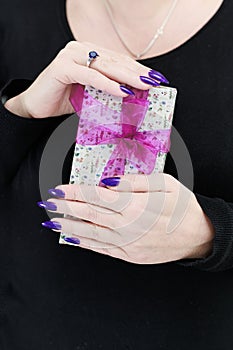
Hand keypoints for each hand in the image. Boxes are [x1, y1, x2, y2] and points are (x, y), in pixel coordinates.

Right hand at [4, 41, 165, 118]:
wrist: (35, 107)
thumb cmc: (63, 100)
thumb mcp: (91, 94)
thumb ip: (108, 90)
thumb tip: (133, 96)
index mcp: (88, 52)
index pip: (118, 60)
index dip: (137, 69)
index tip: (155, 78)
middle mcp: (80, 49)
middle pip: (115, 61)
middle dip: (137, 72)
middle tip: (155, 81)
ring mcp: (70, 56)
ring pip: (105, 66)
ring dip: (127, 76)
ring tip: (144, 85)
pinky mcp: (62, 67)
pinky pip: (90, 76)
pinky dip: (107, 84)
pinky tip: (122, 91)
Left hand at [39, 173, 214, 264]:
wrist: (198, 236)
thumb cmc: (183, 207)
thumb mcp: (165, 184)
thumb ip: (136, 183)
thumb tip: (109, 183)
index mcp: (137, 206)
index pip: (98, 197)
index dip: (76, 193)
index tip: (59, 189)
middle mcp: (129, 227)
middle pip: (90, 215)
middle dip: (66, 208)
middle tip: (47, 203)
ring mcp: (128, 244)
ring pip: (91, 234)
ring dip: (68, 226)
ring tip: (51, 220)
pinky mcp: (129, 256)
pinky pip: (102, 249)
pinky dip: (84, 243)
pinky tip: (70, 238)